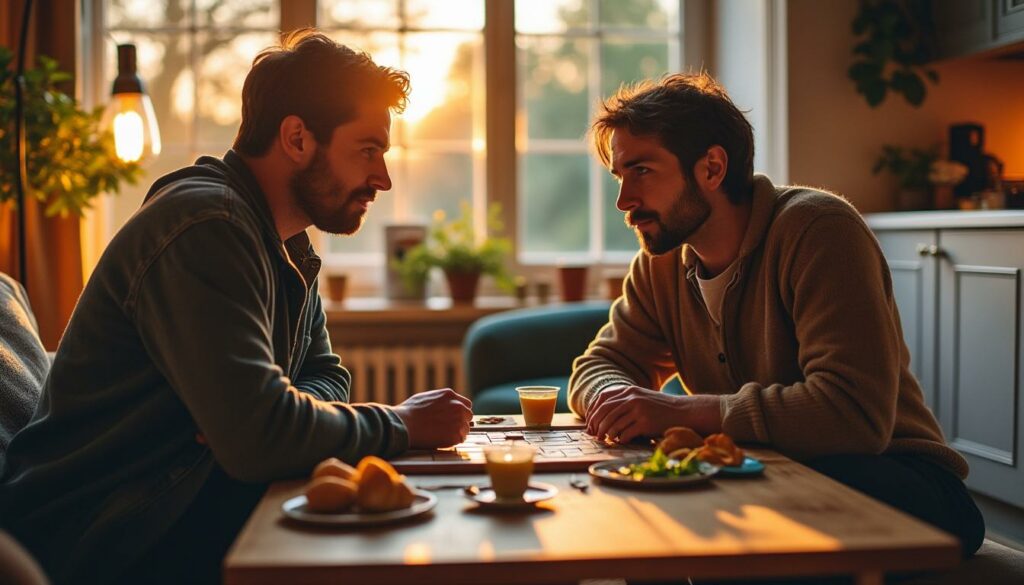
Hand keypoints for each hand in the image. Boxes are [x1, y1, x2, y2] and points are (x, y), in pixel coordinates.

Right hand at [393, 388, 472, 448]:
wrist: (403, 424)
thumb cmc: (409, 412)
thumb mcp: (426, 397)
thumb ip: (440, 401)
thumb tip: (444, 406)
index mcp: (449, 395)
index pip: (466, 404)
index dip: (461, 412)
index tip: (456, 417)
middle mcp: (457, 406)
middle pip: (468, 415)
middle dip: (461, 421)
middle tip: (450, 428)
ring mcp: (458, 420)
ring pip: (466, 428)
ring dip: (458, 432)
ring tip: (443, 434)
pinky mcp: (456, 434)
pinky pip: (461, 439)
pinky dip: (454, 441)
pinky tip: (442, 440)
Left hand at [585, 386, 721, 442]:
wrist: (683, 411)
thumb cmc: (660, 408)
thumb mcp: (641, 397)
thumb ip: (623, 402)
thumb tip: (601, 415)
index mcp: (629, 390)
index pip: (602, 399)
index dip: (592, 411)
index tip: (589, 422)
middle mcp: (632, 398)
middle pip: (604, 412)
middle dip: (596, 425)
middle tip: (594, 435)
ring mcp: (639, 410)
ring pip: (612, 424)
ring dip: (606, 434)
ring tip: (605, 439)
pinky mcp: (645, 423)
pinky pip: (625, 433)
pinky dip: (620, 439)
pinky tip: (621, 441)